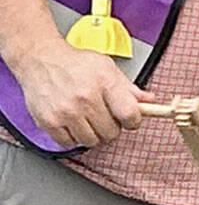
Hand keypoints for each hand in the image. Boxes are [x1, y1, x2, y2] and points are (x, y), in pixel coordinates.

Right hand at [11, 37, 153, 147]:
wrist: (42, 60)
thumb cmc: (76, 64)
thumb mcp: (108, 68)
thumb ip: (129, 88)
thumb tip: (149, 101)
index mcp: (105, 82)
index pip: (129, 113)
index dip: (134, 121)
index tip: (132, 120)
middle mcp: (85, 98)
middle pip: (111, 132)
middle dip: (112, 127)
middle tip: (107, 117)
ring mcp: (66, 112)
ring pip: (92, 141)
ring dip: (94, 134)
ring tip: (90, 119)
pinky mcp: (49, 122)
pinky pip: (69, 144)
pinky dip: (74, 137)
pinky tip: (75, 124)